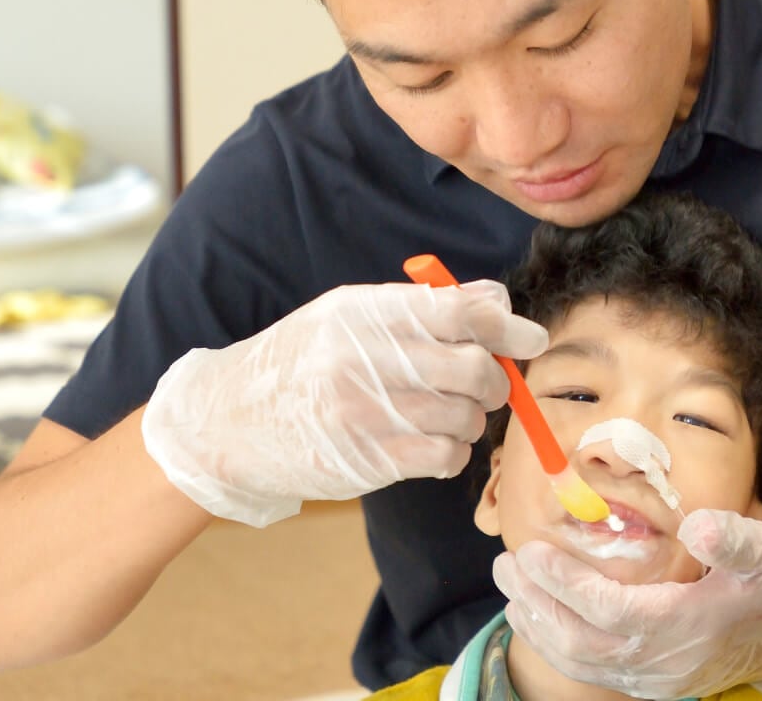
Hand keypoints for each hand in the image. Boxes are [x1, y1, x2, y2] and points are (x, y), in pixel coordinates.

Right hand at [141, 280, 547, 526]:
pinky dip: (453, 452)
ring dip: (472, 419)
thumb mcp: (350, 315)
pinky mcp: (370, 460)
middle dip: (495, 380)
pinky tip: (432, 442)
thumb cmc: (302, 361)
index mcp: (365, 312)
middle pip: (474, 368)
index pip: (458, 311)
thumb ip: (422, 306)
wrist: (230, 421)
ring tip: (447, 413)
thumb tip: (498, 301)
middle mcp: (366, 359)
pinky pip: (447, 457)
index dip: (506, 326)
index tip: (531, 339)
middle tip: (486, 385)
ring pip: (466, 417)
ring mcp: (367, 413)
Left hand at [494, 508, 761, 699]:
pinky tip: (535, 614)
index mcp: (686, 627)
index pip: (609, 611)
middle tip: (506, 563)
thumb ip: (736, 539)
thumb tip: (697, 525)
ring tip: (510, 584)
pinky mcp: (647, 684)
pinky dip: (554, 643)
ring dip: (538, 623)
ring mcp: (653, 680)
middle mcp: (663, 663)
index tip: (532, 550)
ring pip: (578, 662)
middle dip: (538, 602)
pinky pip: (589, 670)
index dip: (566, 584)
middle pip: (581, 642)